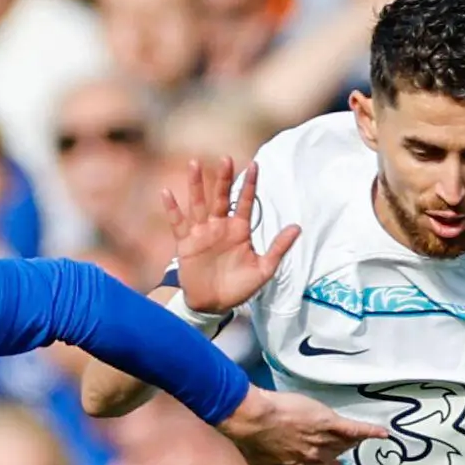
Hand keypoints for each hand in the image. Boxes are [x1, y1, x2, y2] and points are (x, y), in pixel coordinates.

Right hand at [162, 158, 296, 315]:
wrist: (214, 305)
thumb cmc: (239, 288)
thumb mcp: (264, 269)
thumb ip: (278, 248)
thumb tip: (297, 227)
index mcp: (240, 230)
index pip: (245, 202)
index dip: (250, 184)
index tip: (254, 165)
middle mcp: (220, 227)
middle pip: (222, 197)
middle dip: (224, 179)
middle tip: (226, 159)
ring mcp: (202, 233)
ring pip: (199, 204)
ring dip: (197, 185)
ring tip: (194, 164)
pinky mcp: (186, 243)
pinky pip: (178, 223)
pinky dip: (172, 209)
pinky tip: (167, 193)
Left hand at [219, 387, 386, 464]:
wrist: (254, 419)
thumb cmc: (253, 440)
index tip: (335, 464)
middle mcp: (313, 455)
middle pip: (333, 453)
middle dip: (341, 449)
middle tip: (350, 445)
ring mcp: (322, 438)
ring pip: (343, 441)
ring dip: (354, 439)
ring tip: (364, 436)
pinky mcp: (328, 423)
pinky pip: (353, 429)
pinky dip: (369, 431)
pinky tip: (383, 432)